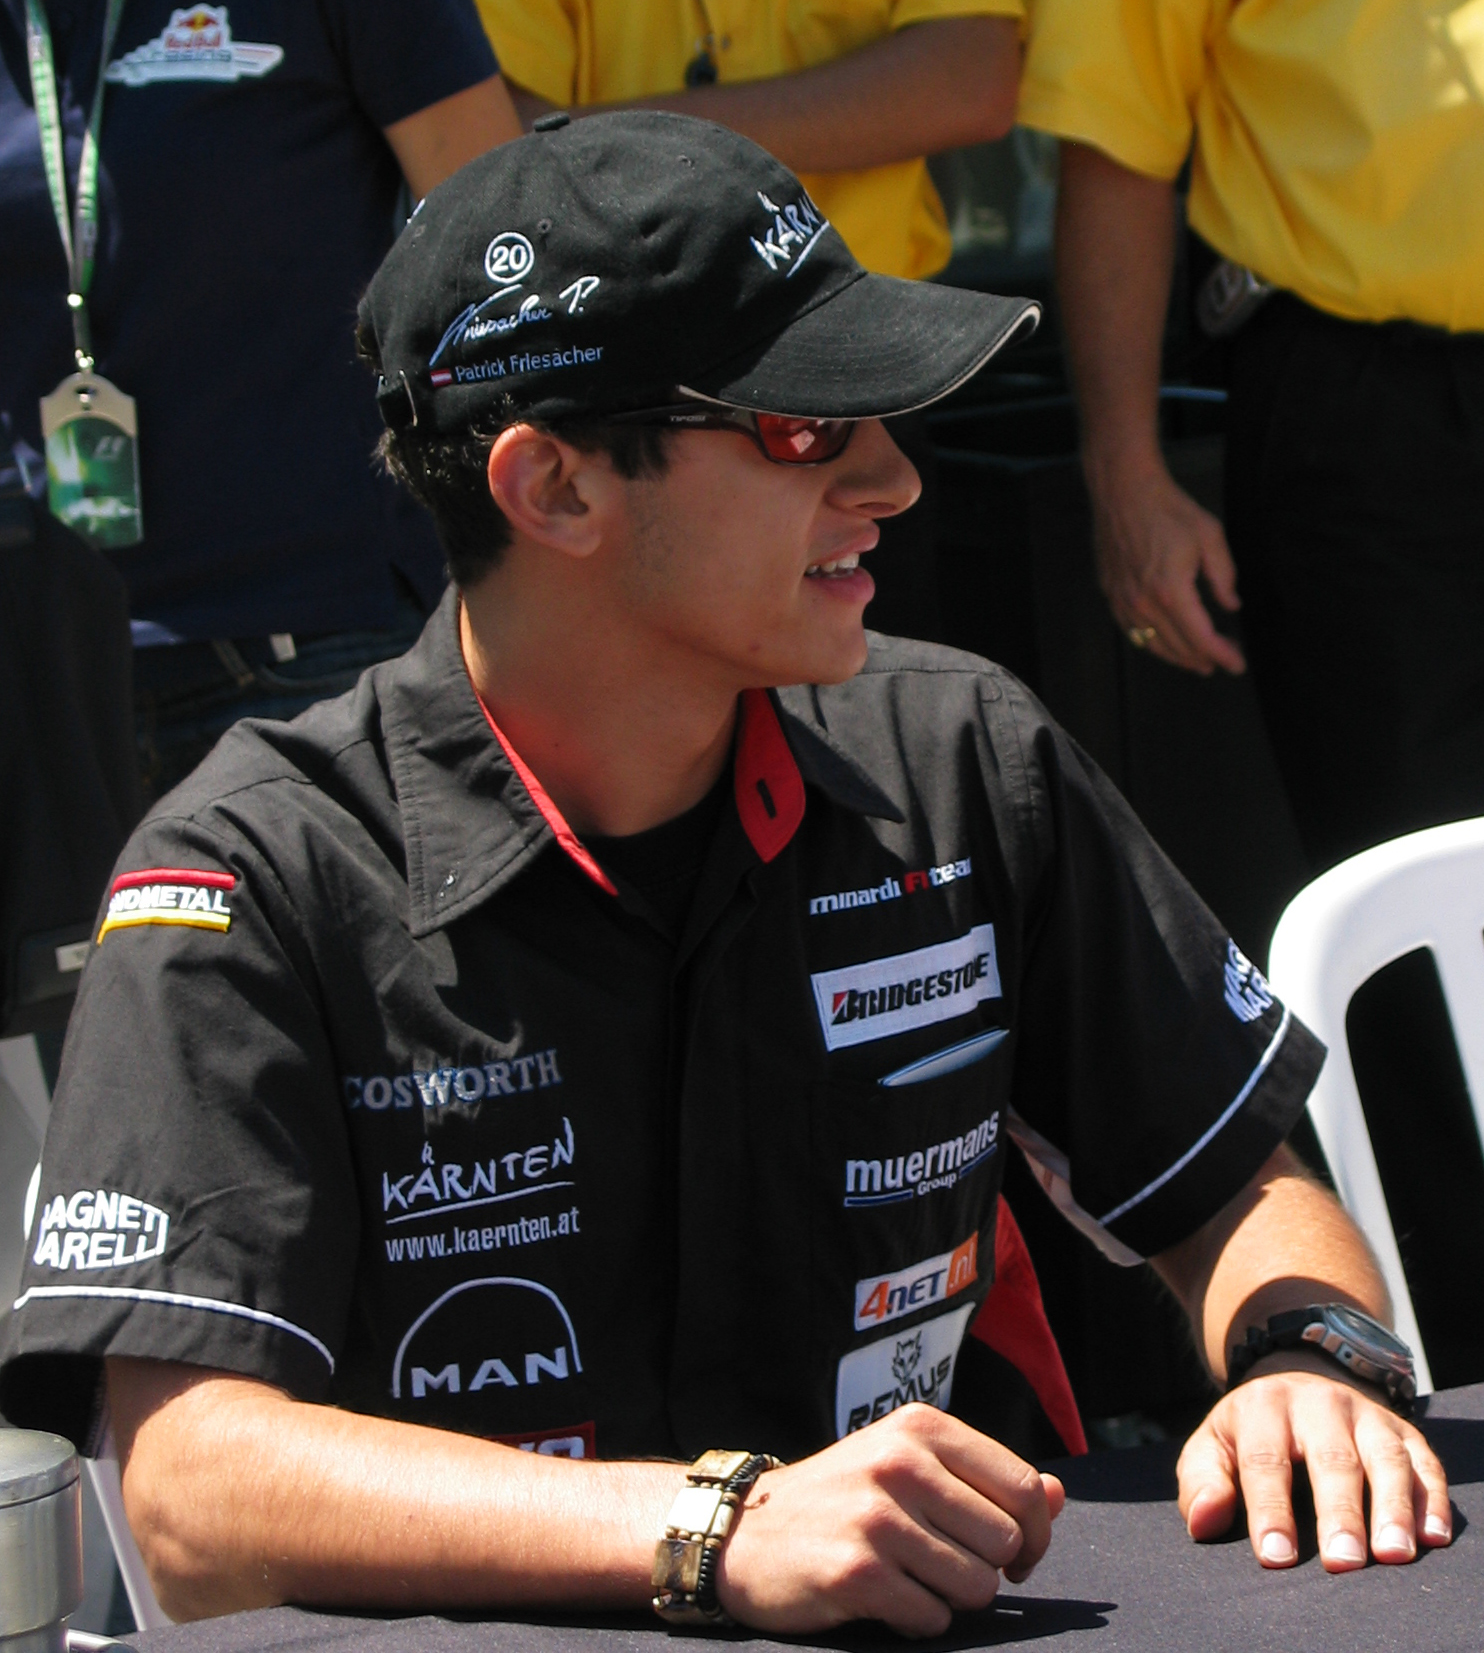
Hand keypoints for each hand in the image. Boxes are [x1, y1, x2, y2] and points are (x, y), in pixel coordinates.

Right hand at [716, 1404, 1064, 1635]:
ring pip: (977, 1587)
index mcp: (920, 1428)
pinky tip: (883, 1598)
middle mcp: (901, 1463)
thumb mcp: (909, 1466)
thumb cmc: (843, 1497)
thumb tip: (1059, 1496)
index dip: (1037, 1533)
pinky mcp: (856, 1572)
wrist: (747, 1530)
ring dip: (952, 1597)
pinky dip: (917, 1620)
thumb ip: (985, 1479)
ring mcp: (877, 1517)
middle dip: (986, 1568)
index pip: (1024, 1487)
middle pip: (1006, 1543)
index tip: (1016, 1554)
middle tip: (943, 1564)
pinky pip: (934, 1619)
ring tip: (911, 1577)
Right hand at [1087, 454, 1245, 676]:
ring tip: (1199, 662)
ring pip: (1153, 645)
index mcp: (1172, 590)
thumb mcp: (1210, 536)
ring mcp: (1124, 601)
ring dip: (1178, 657)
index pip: (1201, 637)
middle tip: (1225, 661)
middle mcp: (1144, 603)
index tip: (1238, 665)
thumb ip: (1224, 575)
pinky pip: (1132, 632)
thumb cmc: (1168, 508)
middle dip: (1205, 659)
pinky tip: (1166, 644)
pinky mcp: (1111, 595)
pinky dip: (1152, 644)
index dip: (1222, 655)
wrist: (1123, 491)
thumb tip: (1231, 605)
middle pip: (1178, 646)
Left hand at [1178, 1359, 1451, 1570]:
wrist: (1293, 1387)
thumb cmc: (1248, 1437)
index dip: (1271, 1510)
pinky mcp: (1402, 1430)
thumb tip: (1206, 1520)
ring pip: (1384, 1457)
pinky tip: (1431, 1536)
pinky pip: (1424, 1461)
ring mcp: (1365, 1414)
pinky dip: (1431, 1499)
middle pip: (1332, 1457)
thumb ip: (1202, 1483)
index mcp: (1263, 1407)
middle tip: (1342, 1562)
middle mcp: (1318, 1403)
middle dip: (1338, 1511)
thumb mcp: (1212, 1448)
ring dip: (1392, 1507)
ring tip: (1393, 1555)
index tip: (1276, 1558)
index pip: (1265, 1460)